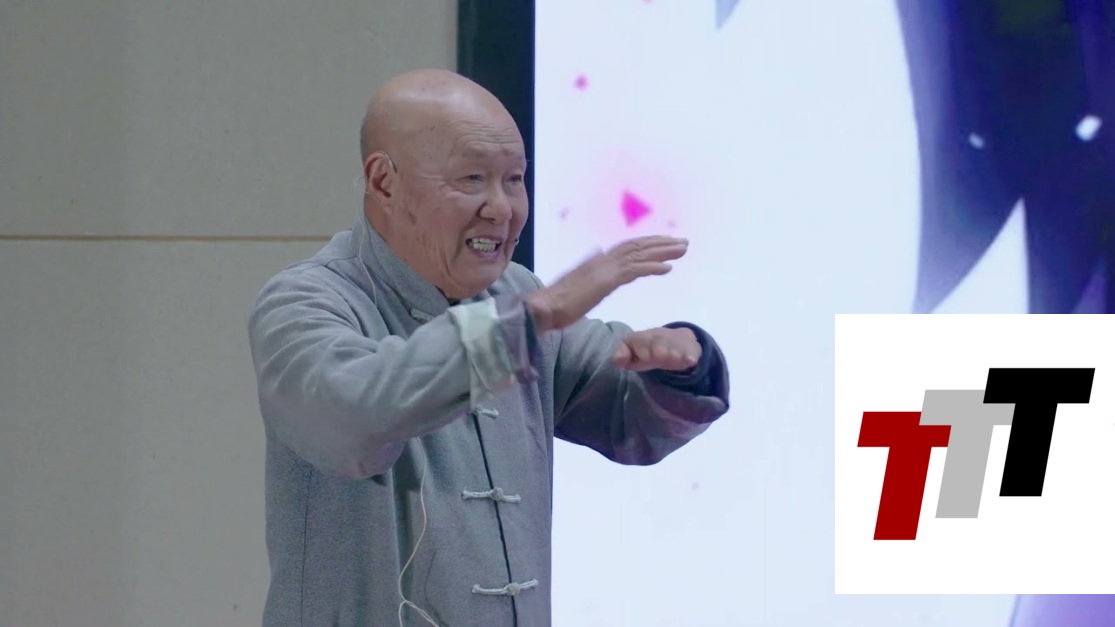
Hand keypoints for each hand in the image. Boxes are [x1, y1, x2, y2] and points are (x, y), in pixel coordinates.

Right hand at [525, 236, 687, 332]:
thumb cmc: (556, 306)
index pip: (627, 248)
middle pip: (637, 246)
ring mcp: (604, 269)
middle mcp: (602, 260)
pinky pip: (634, 271)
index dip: (648, 245)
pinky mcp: (605, 281)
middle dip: (661, 243)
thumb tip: (601, 280)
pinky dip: (652, 268)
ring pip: (639, 254)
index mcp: (596, 262)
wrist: (542, 309)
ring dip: (663, 251)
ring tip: (682, 250)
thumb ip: (593, 283)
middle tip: (682, 243)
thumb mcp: (580, 291)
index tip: (665, 245)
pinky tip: (667, 269)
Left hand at [611, 327, 700, 371]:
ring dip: (675, 352)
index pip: (638, 341)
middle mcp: (659, 337)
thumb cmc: (646, 350)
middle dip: (659, 349)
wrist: (674, 340)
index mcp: (642, 339)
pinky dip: (691, 355)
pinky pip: (691, 350)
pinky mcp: (690, 347)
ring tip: (676, 358)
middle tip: (660, 356)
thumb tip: (616, 360)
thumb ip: (622, 355)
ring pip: (674, 346)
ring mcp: (676, 341)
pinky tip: (692, 361)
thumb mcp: (632, 354)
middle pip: (658, 342)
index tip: (642, 357)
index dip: (639, 349)